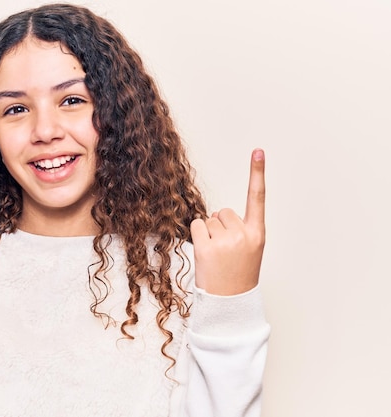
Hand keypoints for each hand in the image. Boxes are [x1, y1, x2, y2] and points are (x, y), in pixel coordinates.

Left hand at [190, 149, 265, 295]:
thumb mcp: (249, 250)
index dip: (258, 173)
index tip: (259, 151)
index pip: (258, 198)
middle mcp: (243, 235)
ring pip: (208, 219)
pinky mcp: (206, 248)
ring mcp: (224, 241)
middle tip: (225, 251)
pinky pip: (196, 226)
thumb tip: (214, 215)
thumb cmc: (238, 275)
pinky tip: (206, 254)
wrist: (230, 303)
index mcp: (257, 234)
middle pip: (223, 212)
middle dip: (220, 227)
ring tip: (217, 256)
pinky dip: (197, 236)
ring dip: (208, 234)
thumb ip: (239, 229)